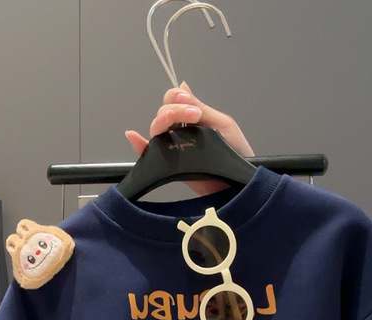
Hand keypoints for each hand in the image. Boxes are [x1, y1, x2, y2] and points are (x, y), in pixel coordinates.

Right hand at [125, 83, 254, 196]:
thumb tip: (182, 85)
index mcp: (193, 116)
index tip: (193, 107)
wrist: (239, 181)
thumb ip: (201, 107)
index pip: (174, 99)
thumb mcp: (222, 124)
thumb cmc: (236, 152)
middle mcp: (180, 129)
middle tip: (195, 117)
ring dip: (162, 122)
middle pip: (163, 112)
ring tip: (176, 126)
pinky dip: (138, 145)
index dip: (178, 98)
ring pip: (157, 129)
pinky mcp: (169, 165)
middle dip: (175, 110)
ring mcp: (174, 146)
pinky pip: (149, 153)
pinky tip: (133, 136)